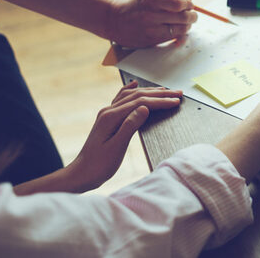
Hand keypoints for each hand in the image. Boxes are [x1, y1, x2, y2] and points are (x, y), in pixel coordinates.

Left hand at [64, 81, 182, 191]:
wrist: (82, 173)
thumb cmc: (99, 165)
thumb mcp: (117, 147)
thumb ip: (130, 126)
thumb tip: (144, 108)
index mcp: (111, 117)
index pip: (141, 103)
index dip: (160, 101)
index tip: (176, 101)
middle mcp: (108, 111)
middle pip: (138, 96)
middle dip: (160, 94)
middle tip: (177, 93)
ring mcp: (107, 114)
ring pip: (131, 96)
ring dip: (149, 92)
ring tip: (165, 90)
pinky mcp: (107, 119)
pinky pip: (121, 99)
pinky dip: (130, 90)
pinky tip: (134, 85)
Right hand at [106, 0, 197, 47]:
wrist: (114, 20)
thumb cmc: (137, 5)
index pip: (178, 3)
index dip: (188, 4)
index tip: (189, 4)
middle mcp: (151, 14)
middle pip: (183, 17)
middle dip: (192, 16)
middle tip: (191, 15)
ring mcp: (151, 29)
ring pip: (181, 29)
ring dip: (187, 26)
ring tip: (184, 22)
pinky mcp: (152, 41)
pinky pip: (174, 39)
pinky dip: (180, 35)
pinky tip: (178, 31)